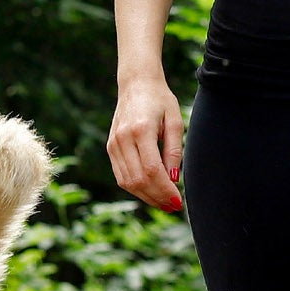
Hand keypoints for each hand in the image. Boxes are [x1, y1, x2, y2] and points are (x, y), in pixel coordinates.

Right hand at [108, 77, 183, 211]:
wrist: (136, 83)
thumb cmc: (160, 100)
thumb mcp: (175, 121)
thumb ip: (174, 150)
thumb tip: (174, 179)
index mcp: (141, 130)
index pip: (152, 170)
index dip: (165, 189)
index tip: (178, 201)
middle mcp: (123, 139)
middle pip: (139, 179)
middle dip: (157, 197)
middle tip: (173, 206)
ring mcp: (114, 144)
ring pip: (128, 182)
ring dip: (147, 196)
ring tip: (164, 203)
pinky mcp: (110, 147)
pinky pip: (121, 176)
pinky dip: (136, 188)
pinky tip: (151, 192)